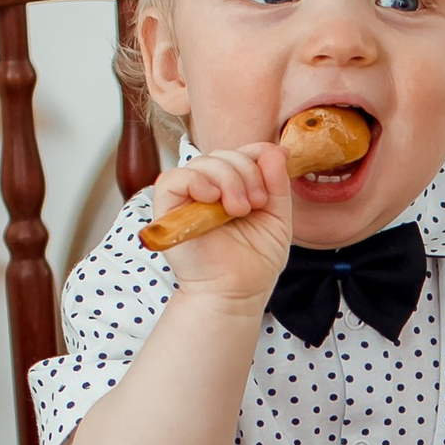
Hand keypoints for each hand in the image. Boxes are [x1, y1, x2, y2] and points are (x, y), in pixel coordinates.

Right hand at [153, 144, 291, 305]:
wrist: (237, 294)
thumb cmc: (254, 262)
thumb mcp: (277, 218)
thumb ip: (278, 184)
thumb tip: (277, 150)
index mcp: (232, 188)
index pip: (241, 152)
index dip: (257, 158)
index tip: (268, 190)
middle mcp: (208, 189)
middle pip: (223, 154)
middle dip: (246, 172)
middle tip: (253, 206)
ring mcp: (186, 198)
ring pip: (202, 162)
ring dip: (228, 179)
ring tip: (238, 210)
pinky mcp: (167, 211)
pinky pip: (173, 178)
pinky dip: (196, 181)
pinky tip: (211, 198)